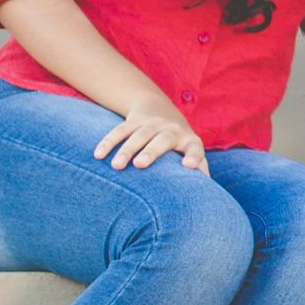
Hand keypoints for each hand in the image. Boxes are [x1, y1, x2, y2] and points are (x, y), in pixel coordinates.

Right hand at [93, 98, 208, 175]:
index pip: (195, 149)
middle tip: (140, 164)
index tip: (188, 166)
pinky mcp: (134, 121)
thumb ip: (199, 169)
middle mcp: (172, 130)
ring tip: (116, 166)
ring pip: (138, 135)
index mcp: (189, 140)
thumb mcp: (191, 151)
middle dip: (151, 152)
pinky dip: (108, 142)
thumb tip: (206, 196)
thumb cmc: (178, 143)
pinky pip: (120, 130)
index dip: (193, 156)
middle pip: (162, 140)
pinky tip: (98, 155)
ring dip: (126, 150)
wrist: (160, 108)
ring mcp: (152, 124)